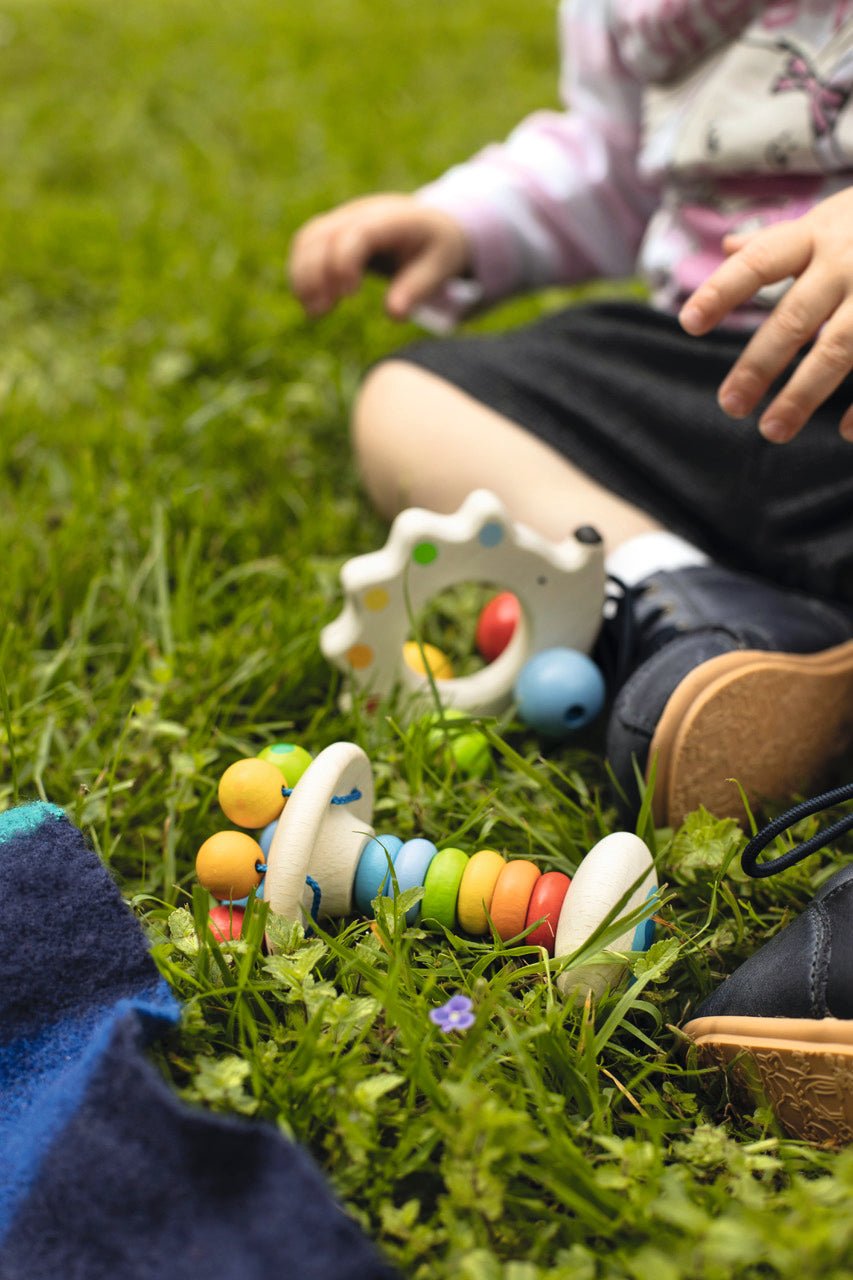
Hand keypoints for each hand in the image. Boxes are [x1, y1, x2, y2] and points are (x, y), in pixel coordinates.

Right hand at [288, 194, 470, 319]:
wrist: (432, 223)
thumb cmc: (438, 246)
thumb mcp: (441, 266)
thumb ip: (418, 288)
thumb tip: (393, 314)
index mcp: (391, 218)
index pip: (357, 232)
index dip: (345, 261)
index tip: (348, 294)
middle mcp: (361, 213)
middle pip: (322, 234)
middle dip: (315, 273)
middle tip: (321, 311)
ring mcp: (343, 219)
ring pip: (307, 239)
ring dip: (301, 276)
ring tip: (313, 312)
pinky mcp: (333, 232)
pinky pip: (306, 246)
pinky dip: (301, 274)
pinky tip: (311, 304)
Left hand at [678, 188, 852, 442]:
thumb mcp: (831, 215)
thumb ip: (780, 239)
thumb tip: (728, 245)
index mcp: (818, 235)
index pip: (760, 262)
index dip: (723, 290)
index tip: (688, 323)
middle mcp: (849, 260)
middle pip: (795, 318)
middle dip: (758, 364)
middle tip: (730, 405)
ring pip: (839, 348)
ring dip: (803, 394)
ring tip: (773, 430)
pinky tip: (844, 432)